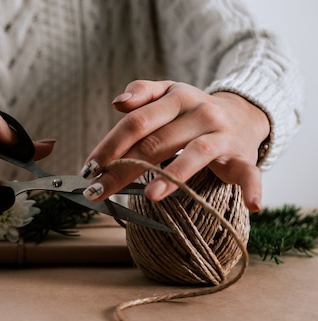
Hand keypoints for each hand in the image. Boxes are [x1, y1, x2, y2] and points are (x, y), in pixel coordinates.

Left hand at [80, 80, 269, 211]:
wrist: (243, 114)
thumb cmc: (191, 110)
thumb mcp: (167, 94)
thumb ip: (142, 93)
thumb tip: (118, 103)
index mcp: (177, 98)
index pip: (137, 123)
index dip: (110, 145)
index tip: (89, 168)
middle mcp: (200, 114)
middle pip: (156, 143)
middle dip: (122, 169)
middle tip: (97, 191)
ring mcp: (222, 135)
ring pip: (196, 153)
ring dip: (174, 176)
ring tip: (150, 196)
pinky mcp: (243, 156)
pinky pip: (249, 172)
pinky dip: (252, 188)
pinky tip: (251, 206)